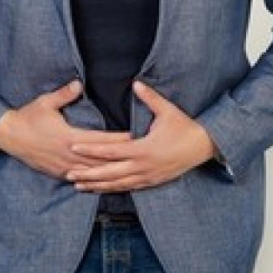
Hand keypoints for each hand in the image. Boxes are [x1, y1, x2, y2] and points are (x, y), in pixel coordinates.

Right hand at [0, 80, 131, 179]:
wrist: (7, 135)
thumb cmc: (28, 117)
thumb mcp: (45, 102)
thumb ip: (64, 94)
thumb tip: (78, 84)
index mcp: (68, 137)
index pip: (100, 140)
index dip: (118, 139)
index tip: (134, 137)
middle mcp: (67, 154)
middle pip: (100, 159)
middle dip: (119, 158)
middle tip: (138, 156)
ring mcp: (62, 166)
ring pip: (90, 173)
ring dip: (108, 171)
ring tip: (126, 170)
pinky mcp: (56, 172)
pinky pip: (78, 178)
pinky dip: (92, 180)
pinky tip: (103, 181)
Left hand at [66, 81, 216, 192]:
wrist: (204, 147)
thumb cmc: (185, 127)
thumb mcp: (168, 110)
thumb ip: (150, 98)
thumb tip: (135, 83)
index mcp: (143, 148)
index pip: (111, 150)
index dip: (91, 148)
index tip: (74, 146)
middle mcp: (143, 166)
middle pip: (109, 172)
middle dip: (87, 173)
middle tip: (67, 172)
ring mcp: (147, 176)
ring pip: (117, 184)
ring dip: (96, 185)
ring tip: (78, 185)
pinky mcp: (152, 182)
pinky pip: (128, 188)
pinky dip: (112, 189)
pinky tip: (101, 189)